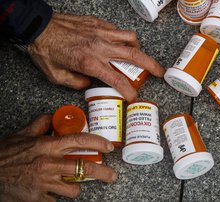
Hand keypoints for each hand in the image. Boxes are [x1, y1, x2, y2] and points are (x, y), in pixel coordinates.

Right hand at [0, 114, 116, 201]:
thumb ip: (42, 124)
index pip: (80, 140)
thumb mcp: (23, 134)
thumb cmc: (5, 154)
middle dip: (103, 173)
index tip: (109, 146)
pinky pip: (57, 199)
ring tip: (71, 183)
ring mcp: (44, 183)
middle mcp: (49, 163)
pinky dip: (57, 195)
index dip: (98, 142)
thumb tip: (55, 117)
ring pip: (74, 188)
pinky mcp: (39, 198)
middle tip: (112, 175)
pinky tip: (50, 190)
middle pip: (85, 168)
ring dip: (75, 186)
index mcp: (47, 145)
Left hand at [27, 13, 164, 100]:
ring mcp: (100, 32)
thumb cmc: (45, 52)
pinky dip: (122, 38)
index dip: (129, 90)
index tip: (134, 97)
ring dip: (138, 49)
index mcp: (90, 62)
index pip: (117, 79)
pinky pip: (117, 30)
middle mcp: (99, 46)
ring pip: (130, 38)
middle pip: (133, 56)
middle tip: (159, 72)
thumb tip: (90, 83)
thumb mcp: (57, 77)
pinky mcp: (97, 23)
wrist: (36, 27)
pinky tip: (118, 44)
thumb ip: (78, 83)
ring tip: (137, 56)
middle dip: (151, 65)